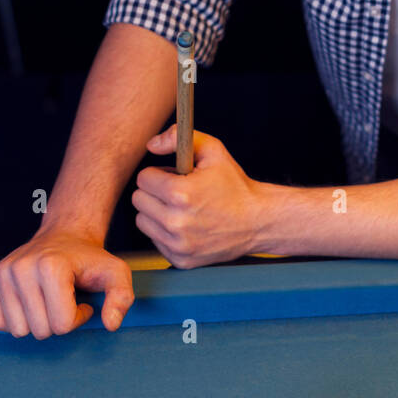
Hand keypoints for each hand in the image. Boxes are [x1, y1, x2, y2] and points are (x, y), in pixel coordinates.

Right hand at [0, 232, 134, 338]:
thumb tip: (110, 324)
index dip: (77, 318)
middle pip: (39, 330)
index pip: (62, 324)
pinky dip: (17, 320)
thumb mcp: (116, 273)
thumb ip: (122, 298)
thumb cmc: (90, 259)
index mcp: (51, 267)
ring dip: (37, 322)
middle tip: (65, 300)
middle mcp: (22, 268)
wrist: (65, 236)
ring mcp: (3, 273)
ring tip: (49, 300)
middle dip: (57, 322)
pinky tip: (31, 303)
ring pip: (18, 331)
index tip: (82, 300)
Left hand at [133, 129, 262, 267]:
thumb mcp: (213, 151)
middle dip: (155, 192)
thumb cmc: (234, 185)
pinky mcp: (180, 260)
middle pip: (139, 200)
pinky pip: (155, 241)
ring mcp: (178, 244)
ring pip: (143, 221)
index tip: (174, 177)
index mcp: (179, 193)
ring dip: (156, 212)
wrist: (258, 221)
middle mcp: (175, 222)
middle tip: (177, 192)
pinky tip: (187, 226)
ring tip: (181, 208)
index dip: (159, 174)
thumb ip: (178, 137)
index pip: (143, 178)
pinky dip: (165, 233)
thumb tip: (151, 145)